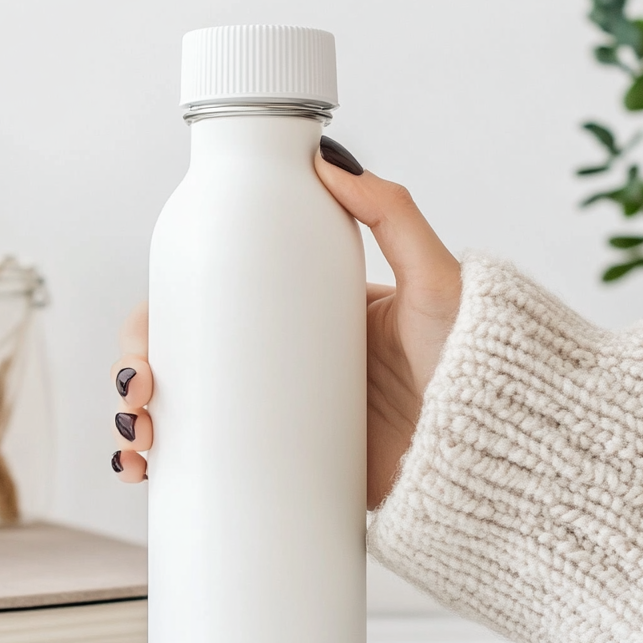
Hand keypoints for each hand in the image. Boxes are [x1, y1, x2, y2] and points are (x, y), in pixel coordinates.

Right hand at [109, 137, 460, 508]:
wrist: (505, 456)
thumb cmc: (478, 365)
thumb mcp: (435, 279)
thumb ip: (393, 213)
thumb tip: (326, 161)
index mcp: (304, 311)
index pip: (211, 301)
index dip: (159, 320)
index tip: (145, 343)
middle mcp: (284, 361)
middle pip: (185, 361)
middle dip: (137, 381)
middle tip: (138, 402)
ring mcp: (286, 418)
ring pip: (189, 417)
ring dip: (139, 430)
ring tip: (139, 452)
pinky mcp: (296, 470)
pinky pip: (220, 468)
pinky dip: (173, 475)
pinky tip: (148, 481)